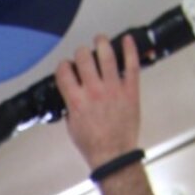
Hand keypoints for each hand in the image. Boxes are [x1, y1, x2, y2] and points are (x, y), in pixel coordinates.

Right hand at [56, 35, 141, 169]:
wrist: (113, 155)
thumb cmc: (93, 145)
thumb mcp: (72, 126)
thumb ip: (70, 106)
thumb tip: (71, 95)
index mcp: (76, 101)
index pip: (64, 72)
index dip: (63, 66)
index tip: (66, 67)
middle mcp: (93, 91)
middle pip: (83, 58)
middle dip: (80, 53)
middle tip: (83, 54)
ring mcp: (113, 89)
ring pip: (106, 56)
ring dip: (101, 43)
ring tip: (100, 39)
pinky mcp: (130, 91)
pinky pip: (131, 65)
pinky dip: (130, 50)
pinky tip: (126, 40)